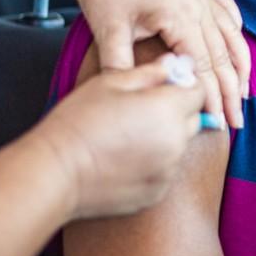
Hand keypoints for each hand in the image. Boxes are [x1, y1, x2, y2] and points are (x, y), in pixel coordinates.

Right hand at [35, 55, 204, 220]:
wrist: (57, 172)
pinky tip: (123, 158)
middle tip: (140, 110)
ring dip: (164, 138)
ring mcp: (168, 170)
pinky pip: (165, 170)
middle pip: (193, 119)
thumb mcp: (110, 83)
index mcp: (168, 109)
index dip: (184, 85)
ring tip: (126, 136)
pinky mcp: (157, 191)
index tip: (166, 86)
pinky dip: (153, 163)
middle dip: (175, 111)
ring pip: (178, 146)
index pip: (198, 91)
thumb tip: (172, 63)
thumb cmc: (78, 123)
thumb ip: (149, 72)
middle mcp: (176, 141)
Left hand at [66, 0, 250, 128]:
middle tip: (237, 121)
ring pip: (231, 33)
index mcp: (179, 15)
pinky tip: (238, 43)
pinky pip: (225, 7)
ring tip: (245, 91)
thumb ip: (121, 69)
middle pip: (223, 56)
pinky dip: (235, 28)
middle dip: (232, 91)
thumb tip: (132, 101)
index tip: (218, 122)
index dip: (212, 98)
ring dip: (240, 65)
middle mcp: (197, 3)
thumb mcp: (108, 32)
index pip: (204, 67)